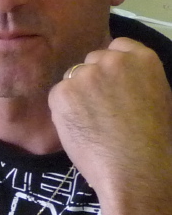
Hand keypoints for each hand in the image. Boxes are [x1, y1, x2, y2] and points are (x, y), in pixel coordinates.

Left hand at [49, 37, 171, 214]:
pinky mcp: (62, 91)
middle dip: (93, 79)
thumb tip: (115, 73)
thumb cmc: (151, 140)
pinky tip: (79, 127)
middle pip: (93, 60)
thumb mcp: (156, 96)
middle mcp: (113, 60)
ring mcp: (86, 74)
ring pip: (73, 77)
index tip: (112, 82)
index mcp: (143, 59)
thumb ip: (134, 78)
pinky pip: (58, 95)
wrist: (135, 169)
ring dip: (77, 93)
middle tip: (102, 108)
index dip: (112, 65)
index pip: (118, 46)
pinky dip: (63, 109)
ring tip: (92, 121)